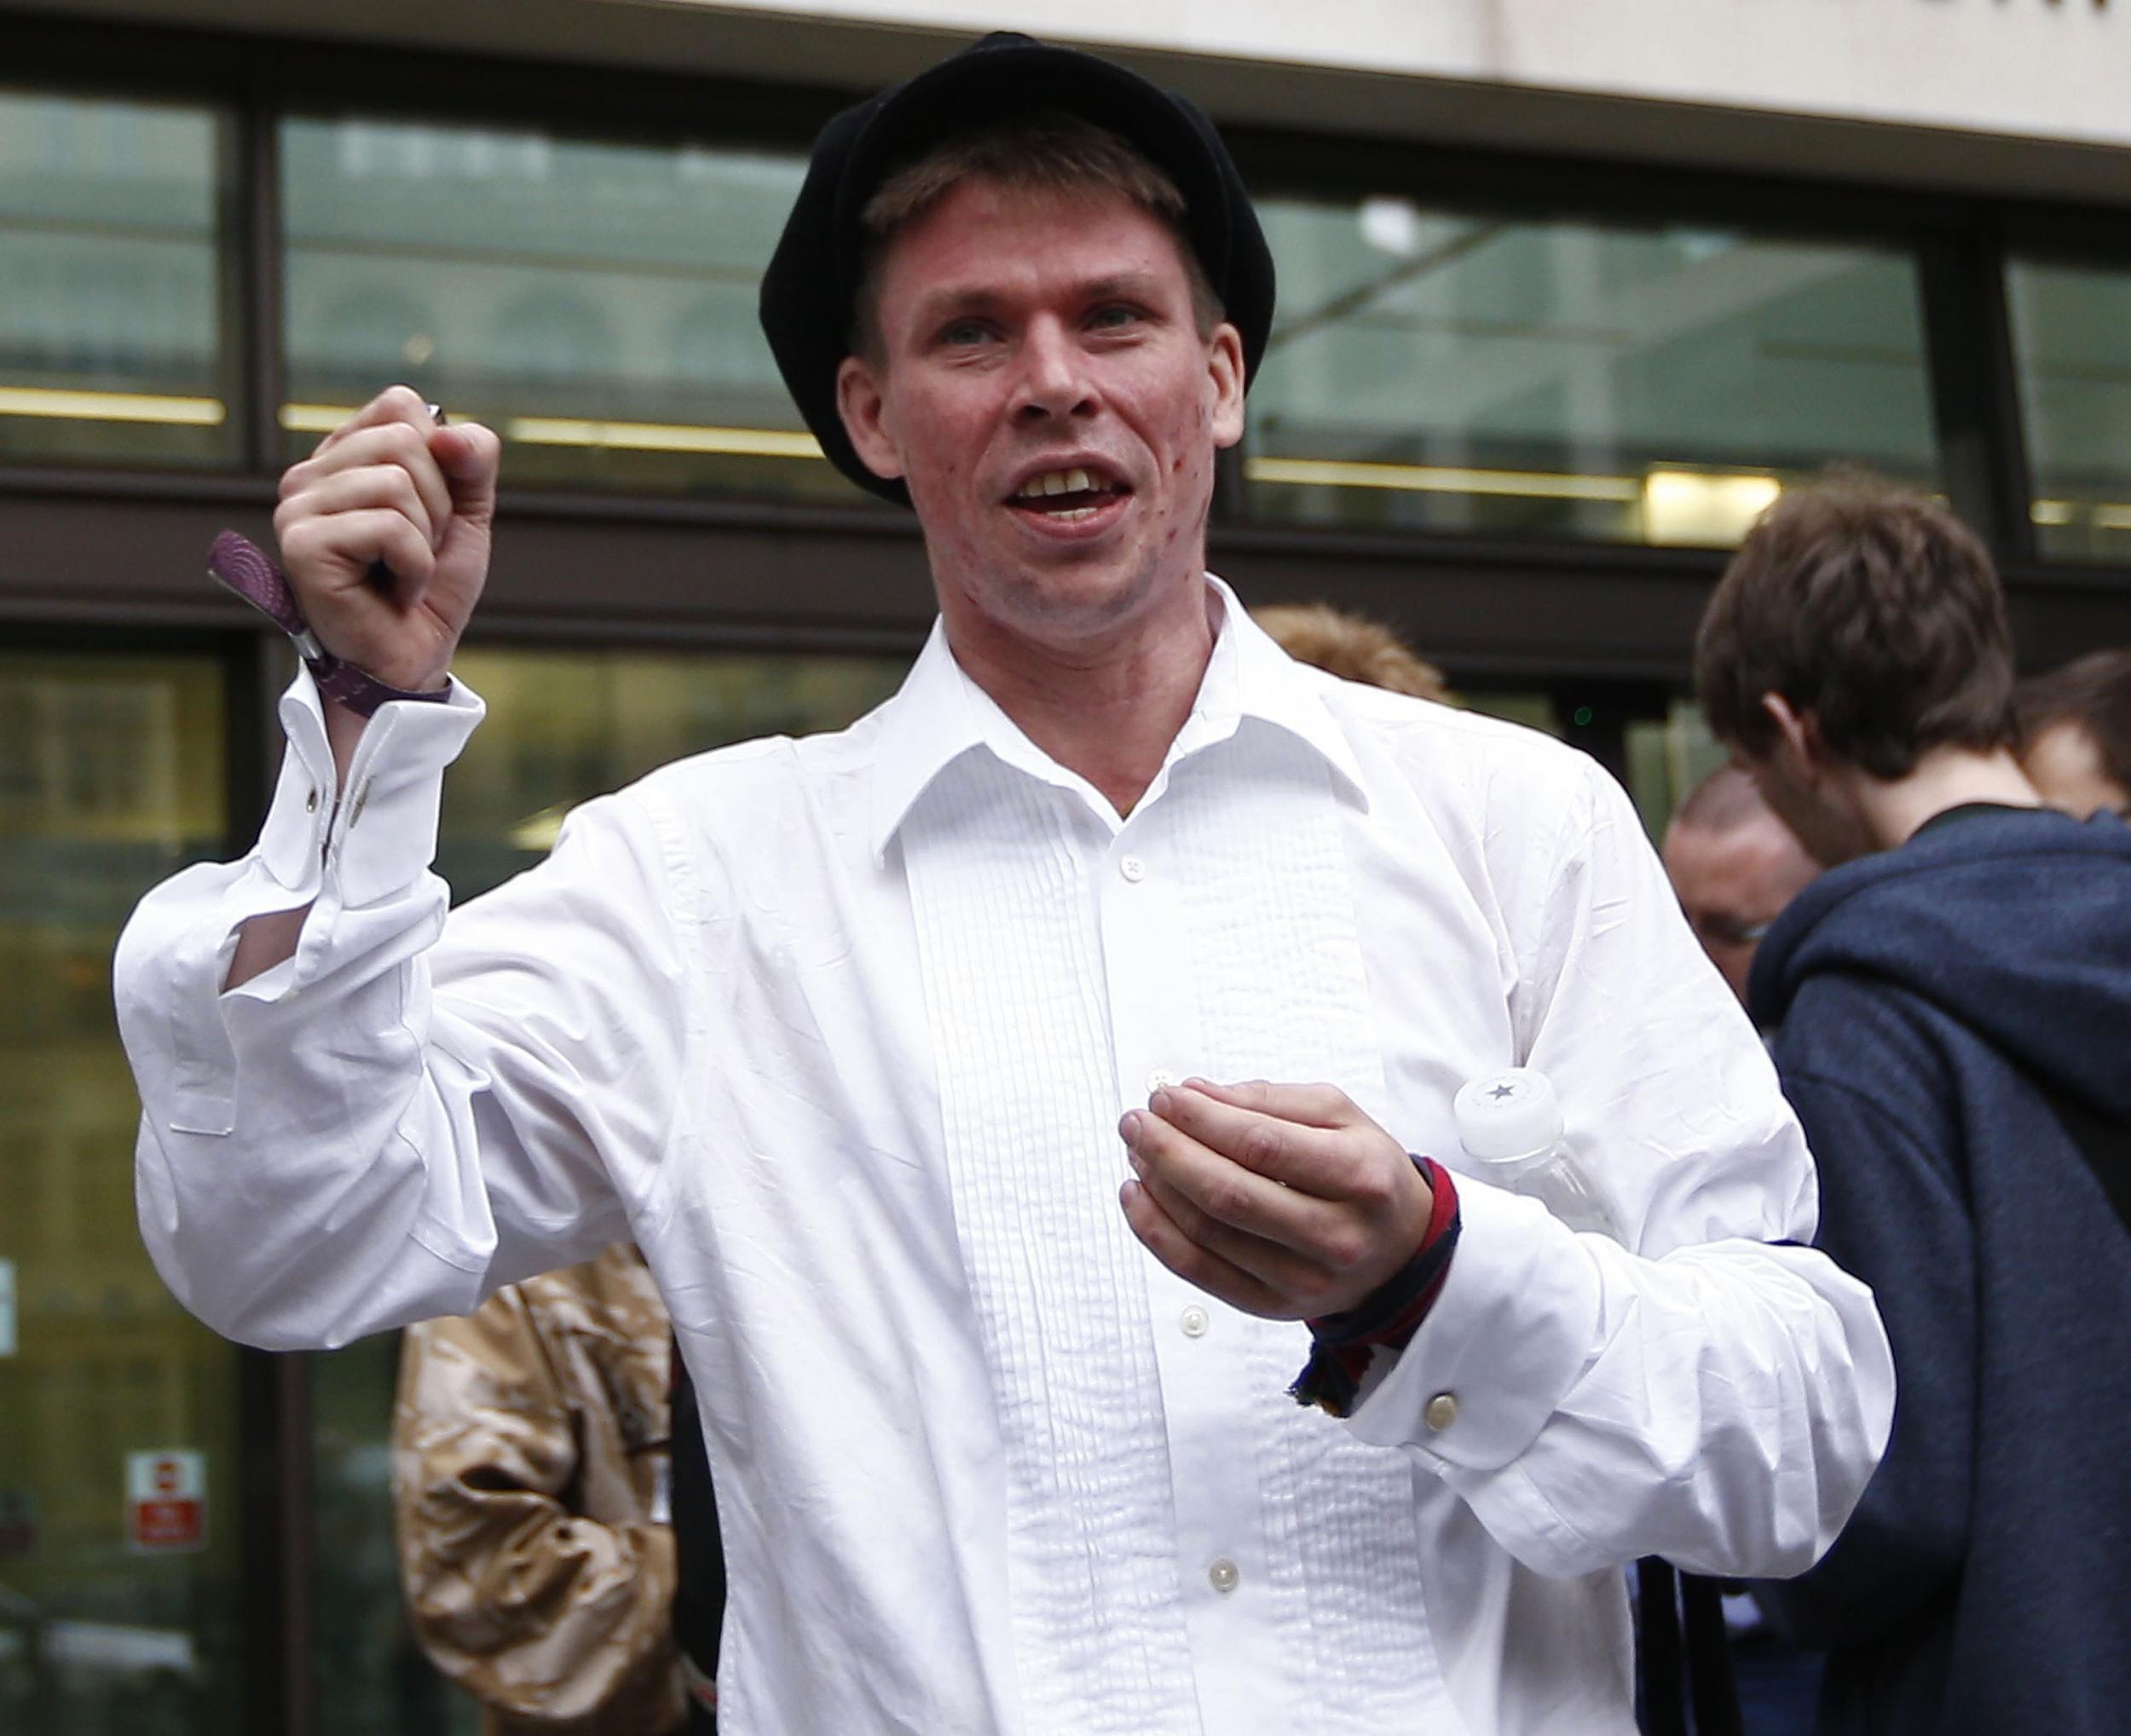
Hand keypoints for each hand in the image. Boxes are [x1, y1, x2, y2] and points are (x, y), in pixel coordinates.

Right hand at [271, 385, 501, 693]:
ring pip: (398, 482)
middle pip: (404, 439)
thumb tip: (450, 432)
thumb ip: (472, 461)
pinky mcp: (302, 543)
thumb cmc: (429, 588)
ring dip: (425, 540)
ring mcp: (297, 507)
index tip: (429, 512)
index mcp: (342, 455)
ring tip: (402, 573)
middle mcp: (309, 474)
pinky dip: (413, 566)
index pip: (400, 405)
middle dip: (438, 504)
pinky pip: (388, 526)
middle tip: (417, 550)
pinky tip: (393, 591)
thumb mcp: (466, 514)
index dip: (440, 460)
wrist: (411, 659)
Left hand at [1118, 1079, 1432, 1319]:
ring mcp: (1303, 1280)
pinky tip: (1136, 1196)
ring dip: (1158, 1186)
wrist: (1400, 1251)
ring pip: (1207, 1233)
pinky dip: (1155, 1232)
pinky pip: (1197, 1272)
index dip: (1203, 1119)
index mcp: (1360, 1176)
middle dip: (1168, 1151)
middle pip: (1229, 1194)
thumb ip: (1268, 1099)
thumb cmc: (1364, 1172)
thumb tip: (1196, 1092)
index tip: (1165, 1096)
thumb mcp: (1339, 1116)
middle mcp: (1336, 1235)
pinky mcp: (1271, 1306)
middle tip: (1135, 1121)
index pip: (1264, 1146)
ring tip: (1138, 1150)